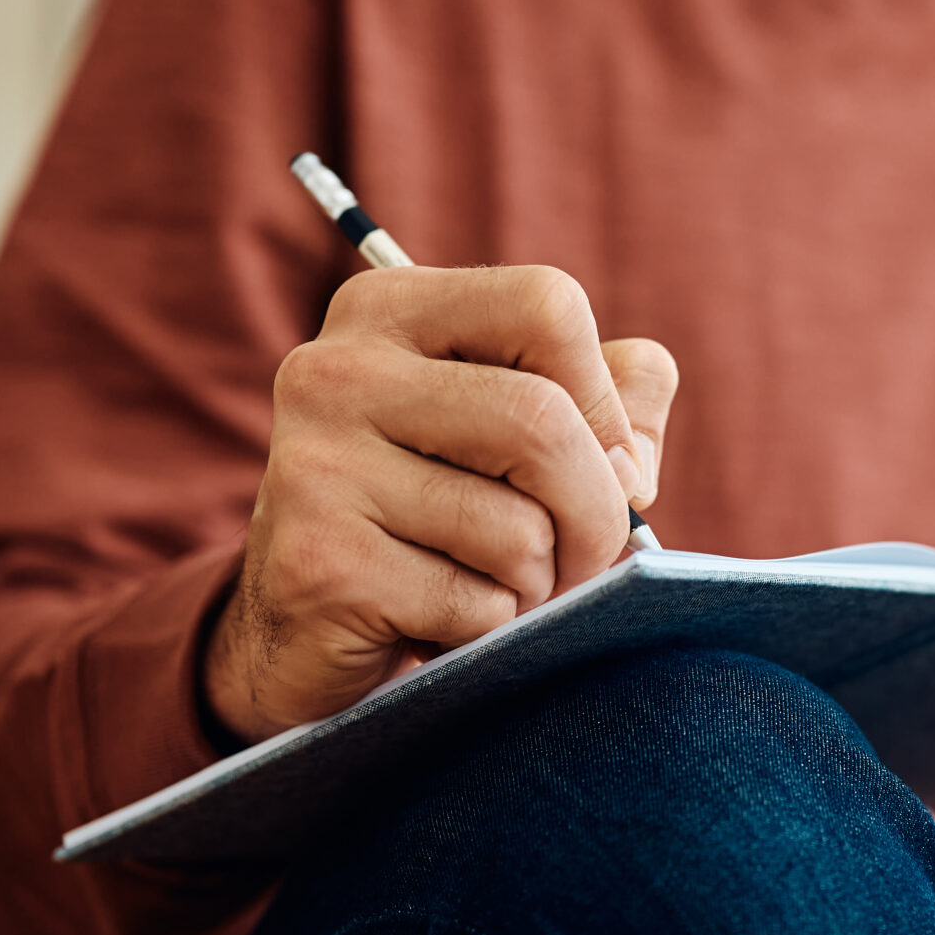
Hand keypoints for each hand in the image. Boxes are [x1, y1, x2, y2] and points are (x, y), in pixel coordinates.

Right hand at [207, 264, 676, 744]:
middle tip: (580, 555)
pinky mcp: (317, 563)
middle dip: (595, 511)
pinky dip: (487, 630)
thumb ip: (614, 399)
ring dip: (537, 583)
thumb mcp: (524, 429)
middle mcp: (336, 369)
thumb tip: (633, 460)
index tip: (605, 460)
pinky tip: (436, 623)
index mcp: (390, 307)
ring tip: (489, 584)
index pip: (547, 304)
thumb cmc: (441, 512)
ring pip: (518, 527)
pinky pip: (475, 603)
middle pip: (542, 419)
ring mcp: (317, 465)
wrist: (301, 626)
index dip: (604, 396)